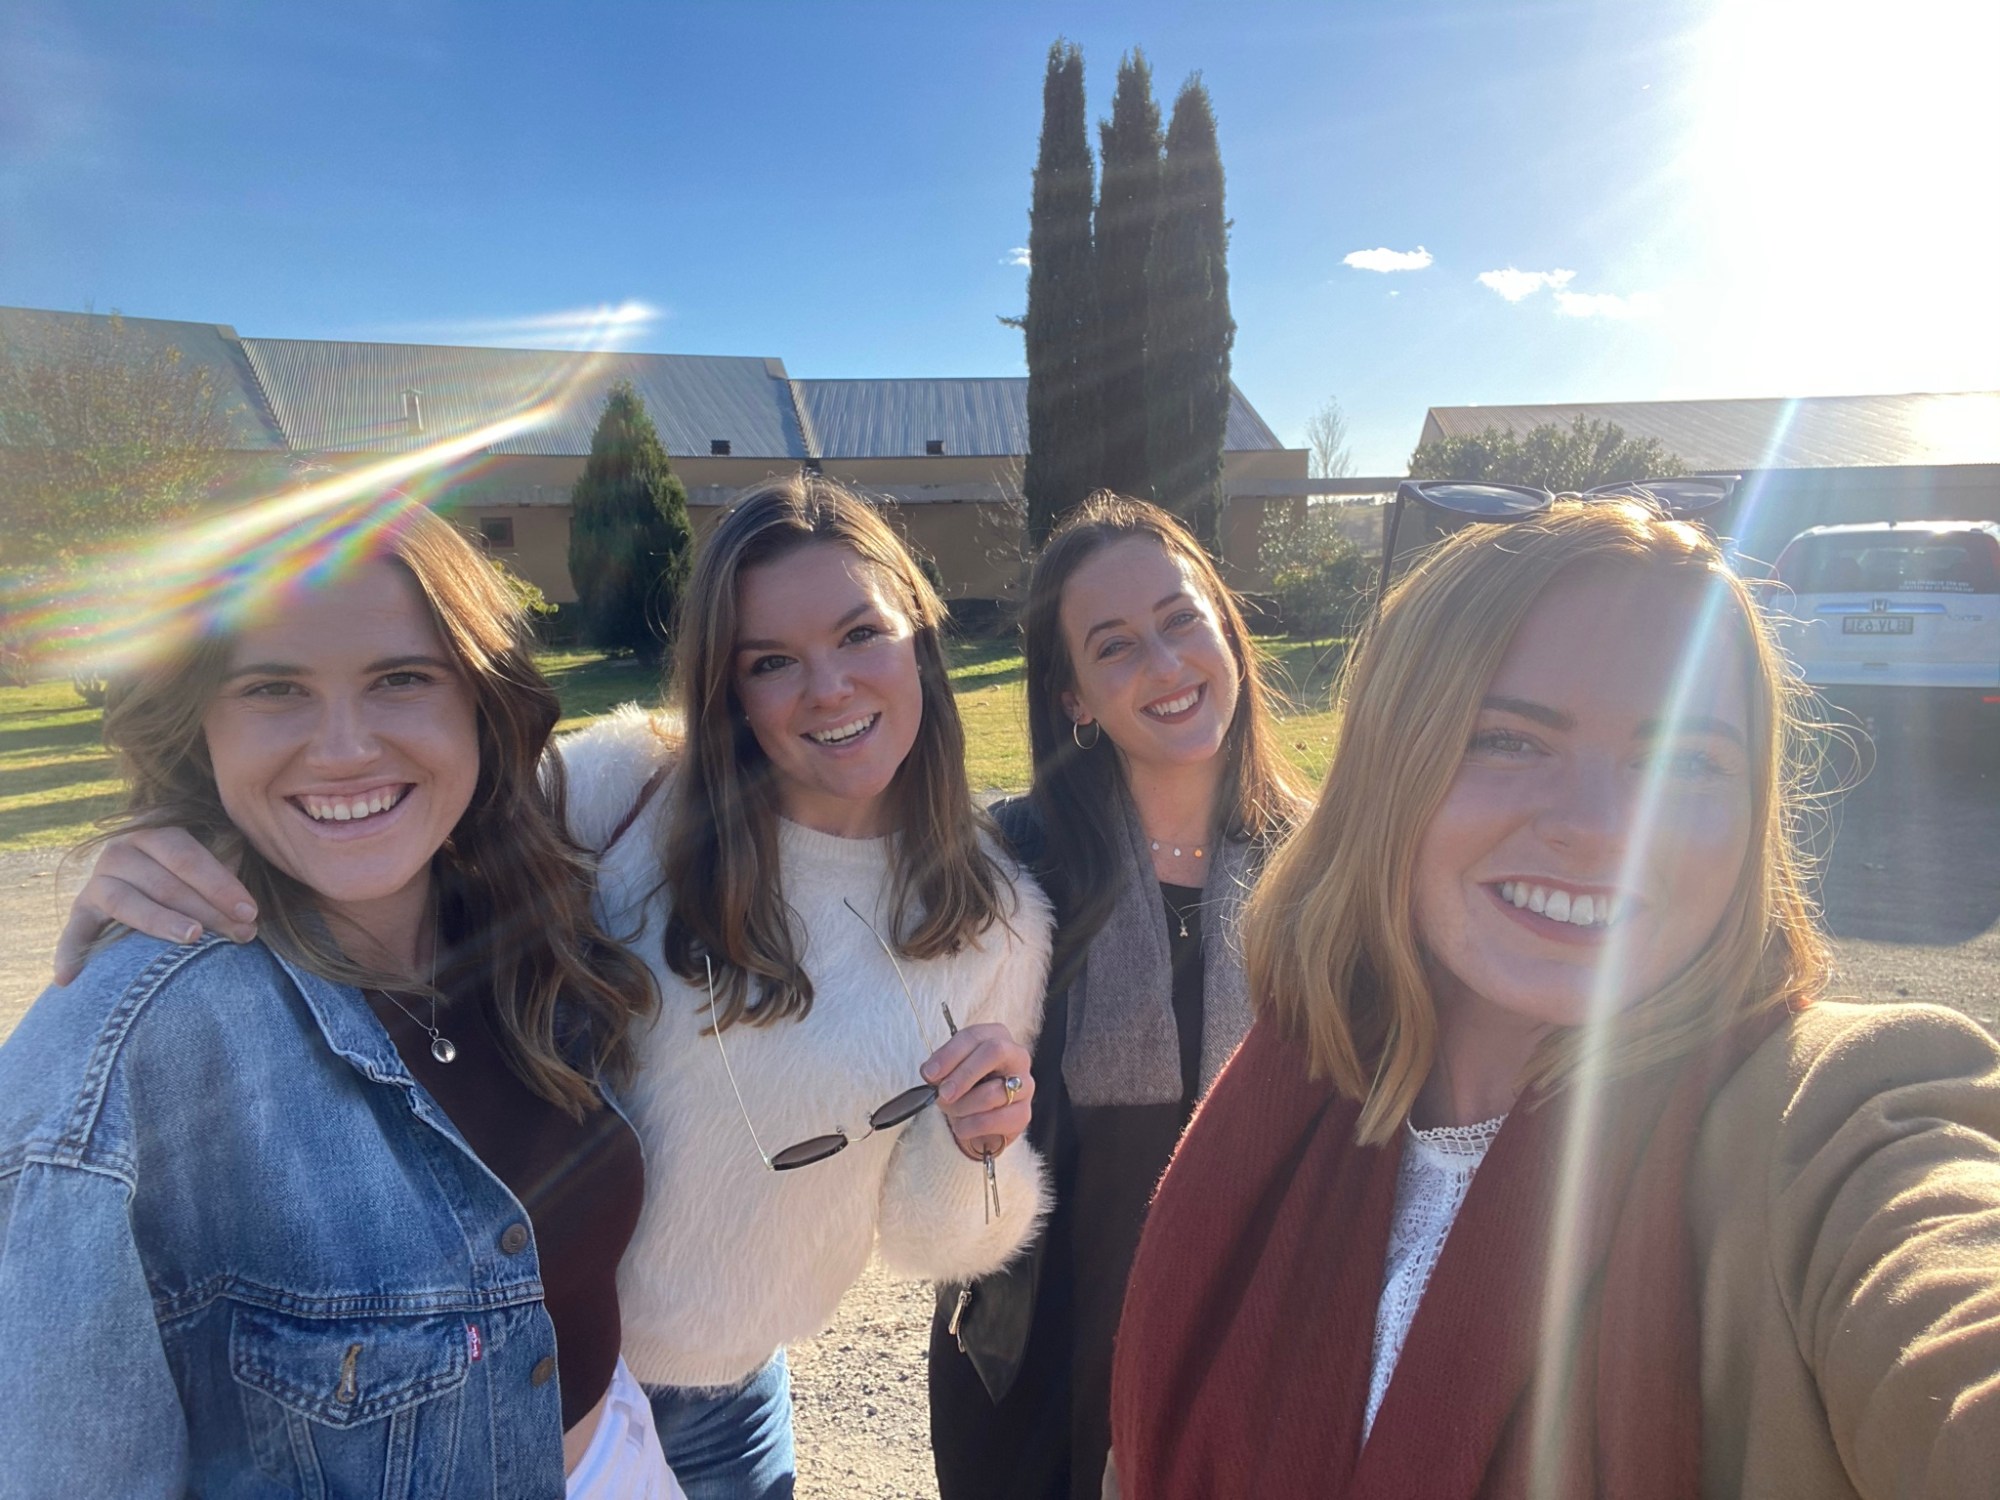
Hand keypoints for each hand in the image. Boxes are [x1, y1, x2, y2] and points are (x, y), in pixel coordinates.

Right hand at [54, 828, 256, 985]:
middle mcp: (121, 850)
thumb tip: (255, 899)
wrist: (145, 881)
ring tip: (192, 938)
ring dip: (161, 922)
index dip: (220, 883)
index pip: (187, 855)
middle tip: (242, 935)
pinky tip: (70, 979)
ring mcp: (97, 880)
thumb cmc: (194, 876)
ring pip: (128, 902)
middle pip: (164, 882)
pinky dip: (69, 953)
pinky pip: (75, 931)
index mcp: (155, 832)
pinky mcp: (80, 910)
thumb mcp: (210, 861)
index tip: (251, 912)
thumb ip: (228, 868)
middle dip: (208, 910)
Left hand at [920, 1022, 1033, 1160]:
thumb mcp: (951, 1071)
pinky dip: (970, 1126)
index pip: (974, 1036)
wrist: (980, 1121)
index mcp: (997, 1036)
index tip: (930, 1073)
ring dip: (962, 1106)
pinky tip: (961, 1126)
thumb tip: (931, 1072)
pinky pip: (994, 1120)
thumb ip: (942, 1068)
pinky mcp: (1024, 1114)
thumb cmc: (966, 1087)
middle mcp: (1017, 1056)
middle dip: (963, 1074)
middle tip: (943, 1094)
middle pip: (994, 1051)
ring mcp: (1025, 1085)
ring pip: (992, 1092)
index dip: (950, 1054)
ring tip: (951, 1112)